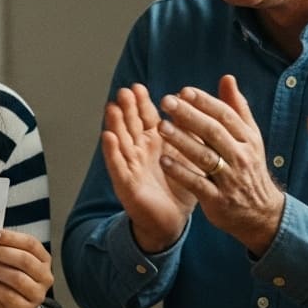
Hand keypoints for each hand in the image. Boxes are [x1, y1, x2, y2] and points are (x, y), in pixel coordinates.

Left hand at [0, 229, 52, 307]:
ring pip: (17, 278)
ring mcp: (37, 295)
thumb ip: (2, 247)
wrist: (3, 307)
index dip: (10, 237)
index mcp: (43, 259)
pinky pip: (8, 296)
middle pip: (24, 260)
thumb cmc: (6, 279)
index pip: (30, 243)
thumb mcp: (7, 260)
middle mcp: (45, 276)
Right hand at [100, 84, 196, 252]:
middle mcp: (139, 150)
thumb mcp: (190, 154)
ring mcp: (130, 166)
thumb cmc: (181, 185)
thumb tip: (200, 106)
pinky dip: (112, 151)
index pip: (146, 117)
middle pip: (130, 124)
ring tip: (112, 107)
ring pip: (121, 140)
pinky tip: (108, 137)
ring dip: (115, 124)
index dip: (141, 102)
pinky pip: (117, 165)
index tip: (139, 87)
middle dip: (126, 108)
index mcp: (154, 141)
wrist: (173, 220)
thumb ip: (193, 131)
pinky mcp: (126, 183)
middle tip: (125, 91)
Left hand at [157, 75, 283, 254]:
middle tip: (166, 102)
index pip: (225, 115)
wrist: (261, 213)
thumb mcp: (250, 138)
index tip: (183, 91)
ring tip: (161, 126)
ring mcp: (230, 179)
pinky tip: (163, 161)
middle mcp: (241, 157)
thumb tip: (227, 78)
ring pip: (204, 156)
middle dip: (189, 115)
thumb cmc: (249, 167)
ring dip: (182, 141)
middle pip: (213, 132)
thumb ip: (236, 108)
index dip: (204, 102)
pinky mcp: (219, 200)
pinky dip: (181, 172)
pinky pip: (198, 184)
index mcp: (248, 139)